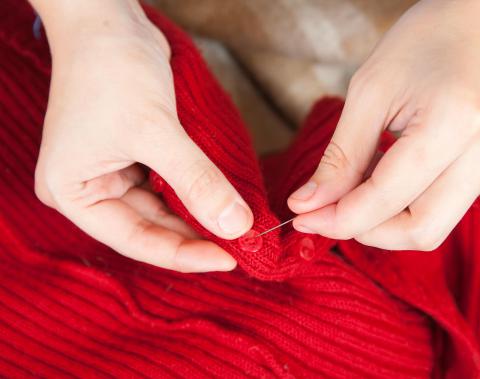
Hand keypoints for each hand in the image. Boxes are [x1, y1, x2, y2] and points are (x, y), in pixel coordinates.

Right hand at [33, 0, 251, 270]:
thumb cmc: (113, 71)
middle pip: (148, 228)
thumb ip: (196, 181)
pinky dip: (193, 194)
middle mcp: (88, 190)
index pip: (134, 239)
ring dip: (198, 217)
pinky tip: (220, 202)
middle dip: (194, 236)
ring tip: (237, 228)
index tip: (229, 259)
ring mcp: (111, 174)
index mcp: (73, 193)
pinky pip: (167, 187)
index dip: (183, 253)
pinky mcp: (133, 158)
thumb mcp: (155, 131)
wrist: (107, 22)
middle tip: (242, 245)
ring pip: (161, 209)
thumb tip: (237, 225)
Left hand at [288, 0, 479, 249]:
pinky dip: (400, 210)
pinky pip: (439, 210)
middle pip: (419, 231)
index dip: (338, 217)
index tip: (302, 217)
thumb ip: (341, 156)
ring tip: (345, 198)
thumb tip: (307, 203)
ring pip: (431, 228)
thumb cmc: (424, 40)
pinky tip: (373, 187)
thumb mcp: (370, 91)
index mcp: (454, 123)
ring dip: (381, 225)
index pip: (387, 197)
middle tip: (322, 215)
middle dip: (363, 231)